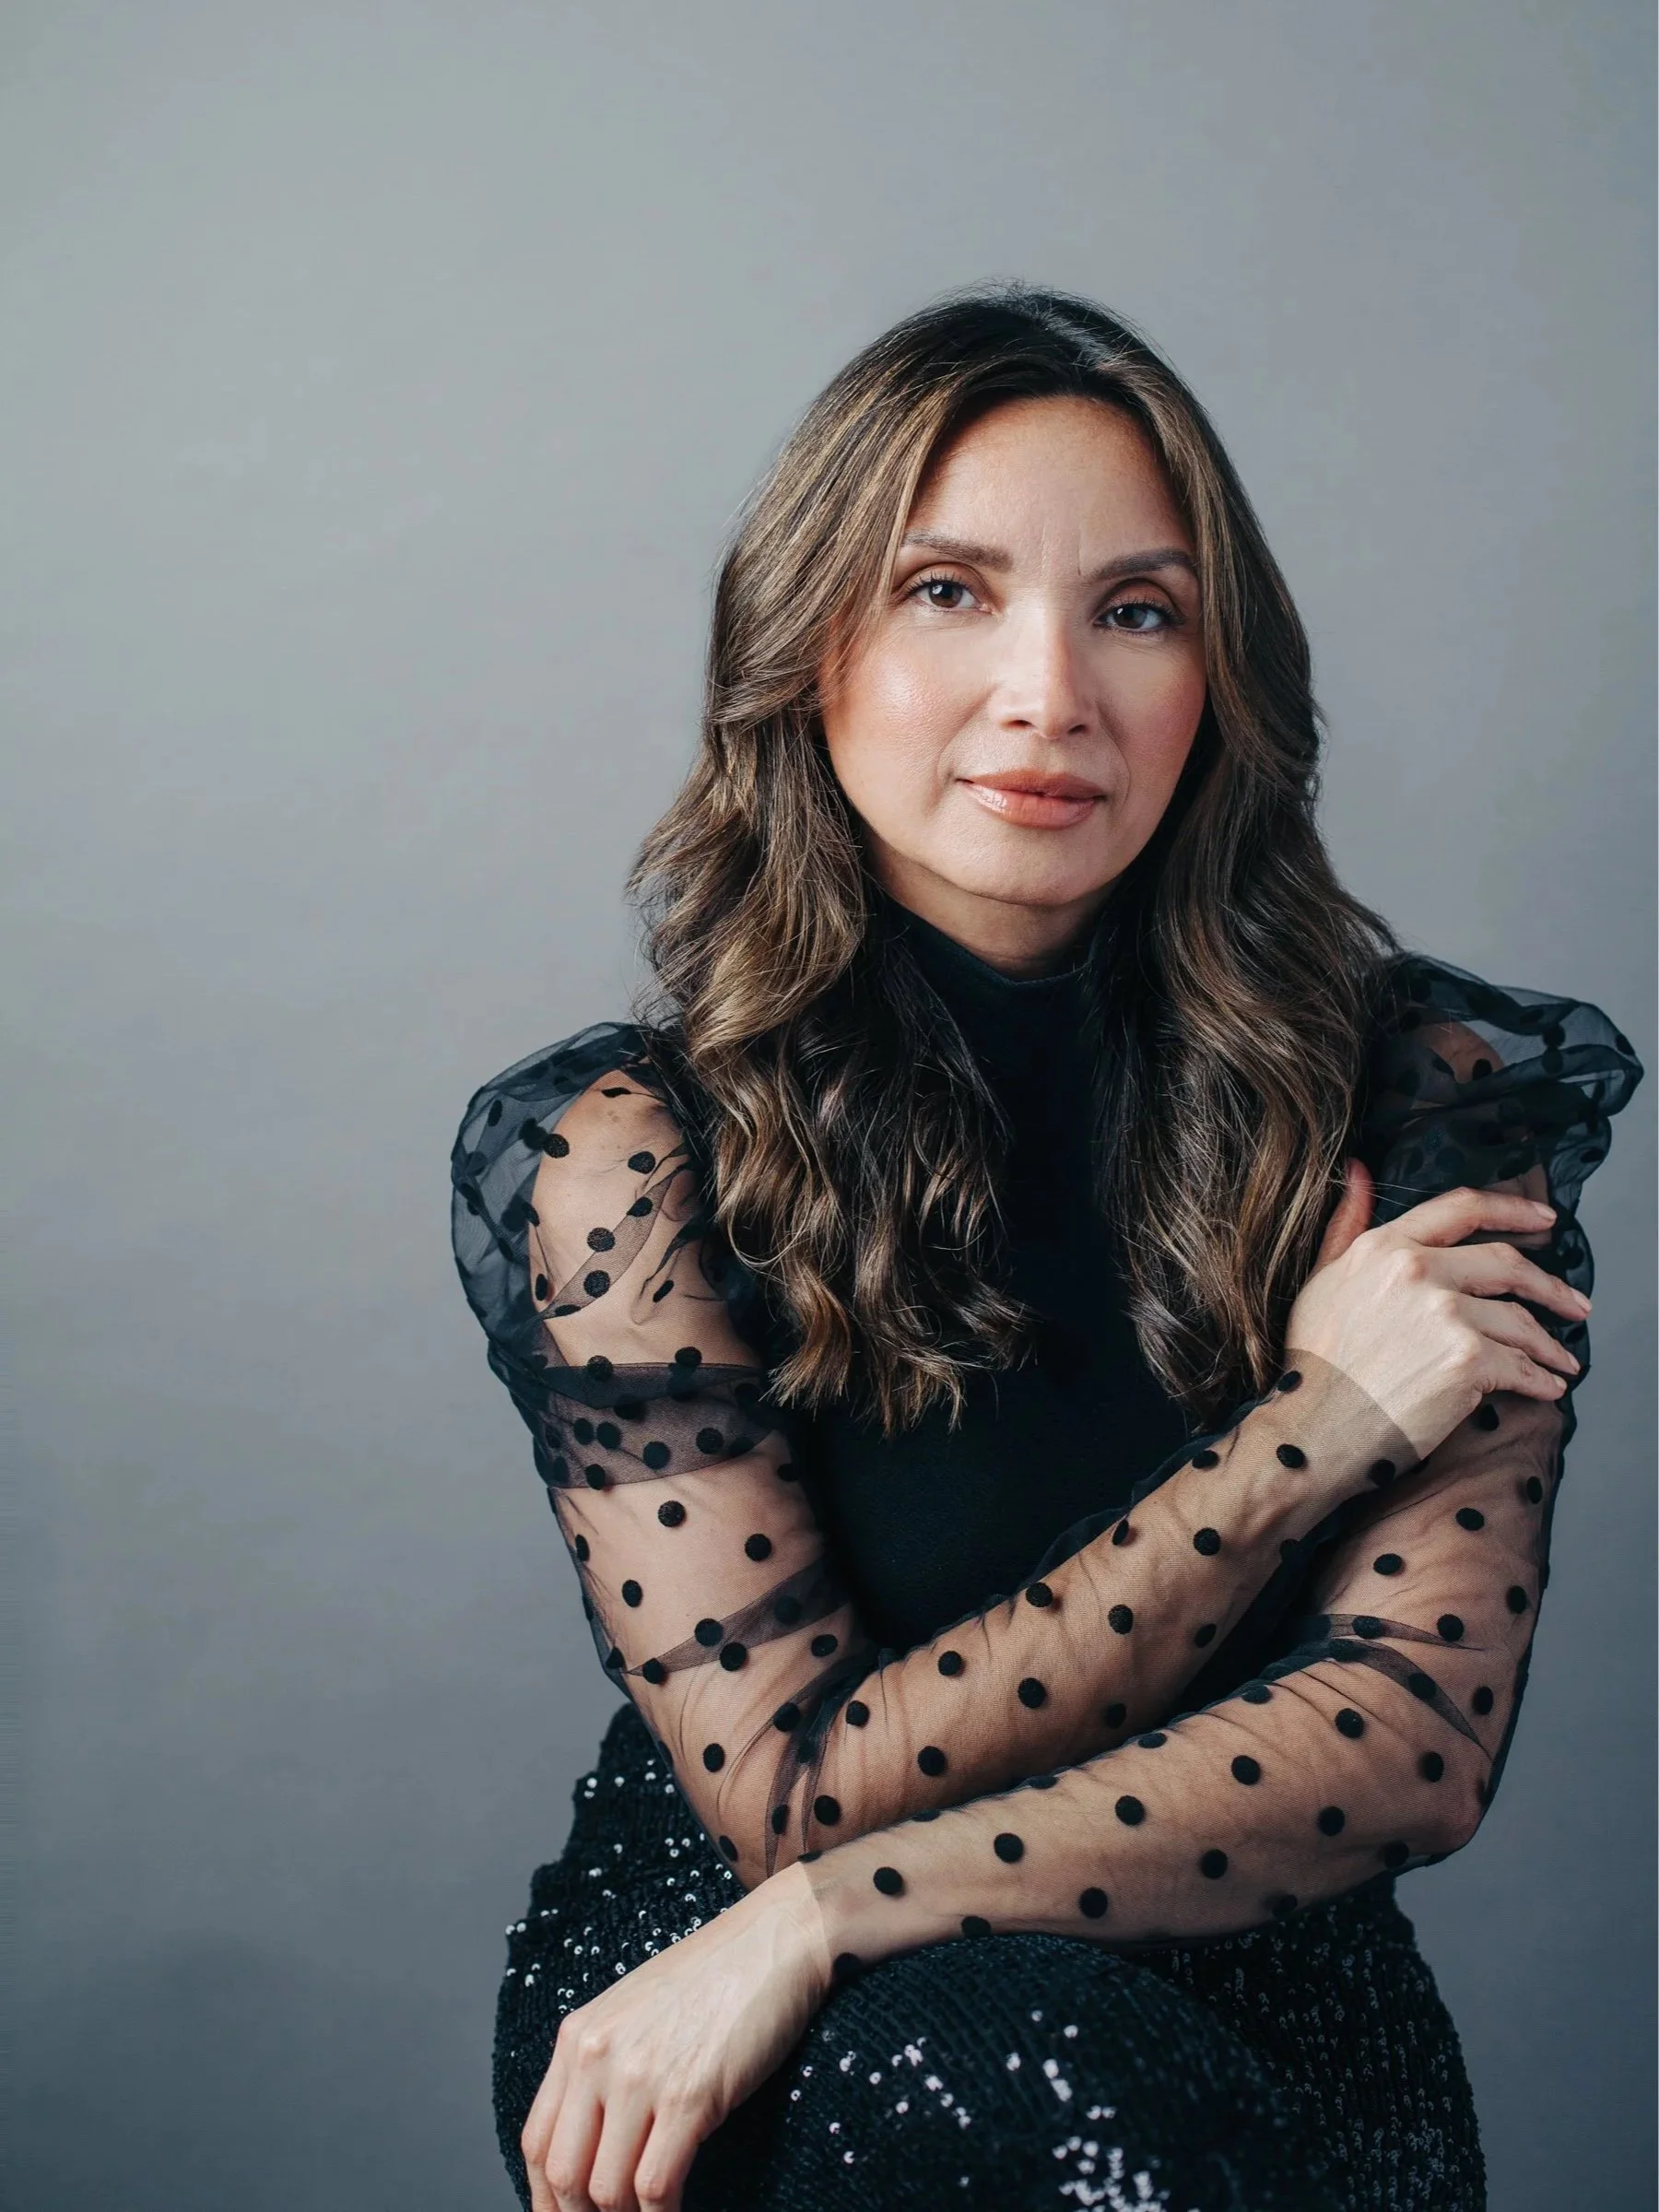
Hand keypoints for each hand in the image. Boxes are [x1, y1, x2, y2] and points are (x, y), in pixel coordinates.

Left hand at [523, 1861, 832, 2211]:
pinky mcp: (690, 2094)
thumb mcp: (635, 2013)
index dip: (547, 2198)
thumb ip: (605, 2067)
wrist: (776, 1938)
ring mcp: (641, 2075)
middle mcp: (597, 2055)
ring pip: (606, 2190)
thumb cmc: (714, 1978)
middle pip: (563, 2174)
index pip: (537, 2142)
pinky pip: (656, 2187)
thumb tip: (593, 2147)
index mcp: (578, 2036)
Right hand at [1284, 1161, 1588, 1460]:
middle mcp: (1418, 1271)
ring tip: (1562, 1360)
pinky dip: (1541, 1379)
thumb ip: (1346, 1223)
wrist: (1315, 1429)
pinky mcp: (1467, 1360)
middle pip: (1507, 1263)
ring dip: (1550, 1343)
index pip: (1463, 1208)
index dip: (1513, 1210)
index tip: (1545, 1221)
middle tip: (1574, 1304)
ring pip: (1520, 1320)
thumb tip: (1358, 1171)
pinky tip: (1547, 1387)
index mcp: (1385, 1246)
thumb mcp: (1321, 1279)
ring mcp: (1445, 1315)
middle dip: (1550, 1285)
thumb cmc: (1315, 1363)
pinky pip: (1522, 1366)